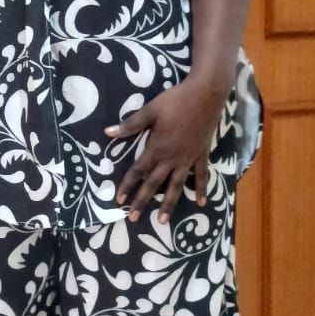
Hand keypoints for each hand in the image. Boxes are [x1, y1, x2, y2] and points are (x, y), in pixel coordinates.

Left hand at [106, 79, 225, 222]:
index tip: (119, 200)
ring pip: (176, 186)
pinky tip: (201, 202)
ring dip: (168, 204)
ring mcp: (188, 159)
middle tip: (133, 218)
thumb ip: (130, 124)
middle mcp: (171, 158)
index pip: (138, 171)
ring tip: (162, 220)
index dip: (127, 185)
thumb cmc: (176, 101)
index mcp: (157, 148)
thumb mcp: (150, 110)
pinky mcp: (201, 155)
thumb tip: (108, 133)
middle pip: (154, 184)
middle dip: (142, 201)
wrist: (206, 95)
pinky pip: (201, 176)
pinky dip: (200, 189)